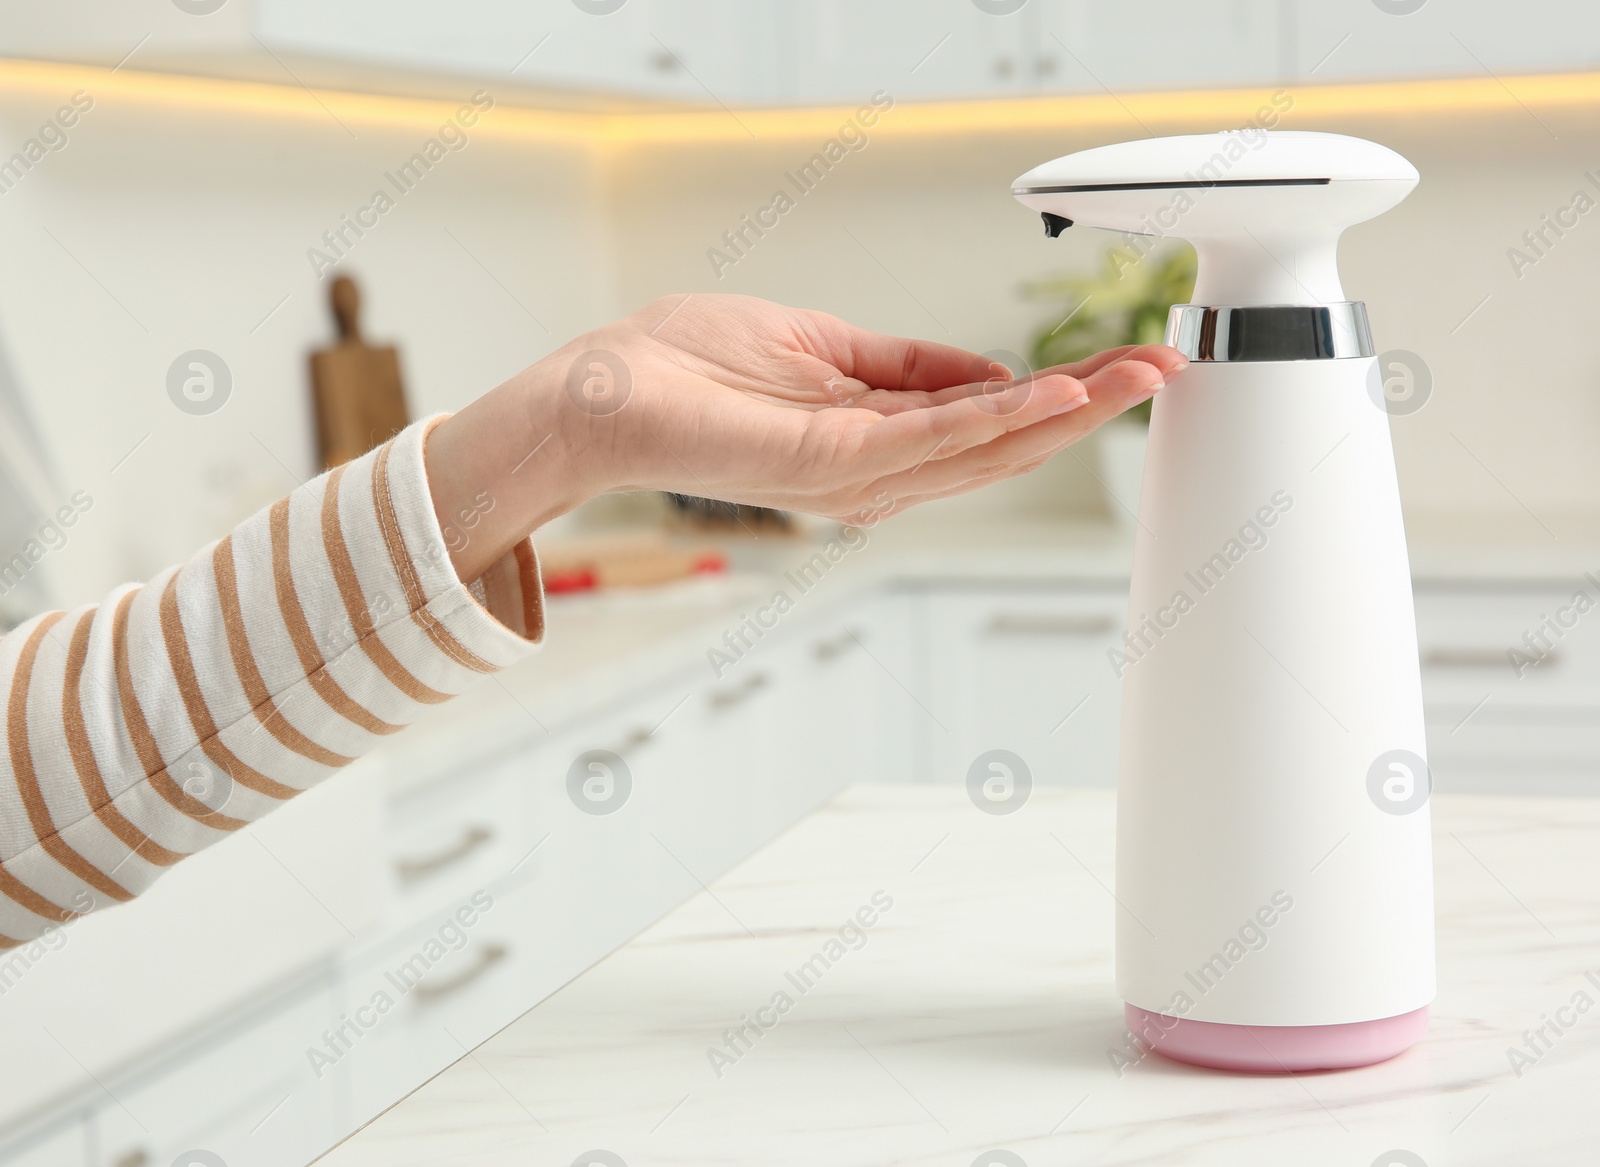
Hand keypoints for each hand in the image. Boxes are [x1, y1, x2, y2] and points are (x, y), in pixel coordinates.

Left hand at [426, 294, 1187, 580]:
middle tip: (1163, 371)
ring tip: (1133, 379)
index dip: (1061, 393)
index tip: (1125, 363)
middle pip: (1003, 444)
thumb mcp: (822, 348)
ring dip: (1061, 415)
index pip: (989, 419)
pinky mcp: (827, 463)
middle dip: (1088, 408)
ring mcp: (855, 473)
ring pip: (980, 449)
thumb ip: (902, 366)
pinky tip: (1049, 398)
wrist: (609, 390)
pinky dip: (991, 420)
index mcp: (878, 437)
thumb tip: (981, 370)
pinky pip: (924, 441)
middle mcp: (876, 467)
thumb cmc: (692, 368)